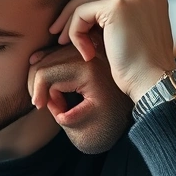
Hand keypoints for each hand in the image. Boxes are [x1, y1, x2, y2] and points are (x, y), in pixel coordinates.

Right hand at [27, 35, 132, 153]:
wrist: (139, 108)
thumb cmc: (115, 123)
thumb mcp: (88, 127)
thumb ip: (63, 116)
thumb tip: (50, 102)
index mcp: (87, 70)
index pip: (45, 74)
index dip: (39, 94)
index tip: (44, 110)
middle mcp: (88, 53)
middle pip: (44, 60)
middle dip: (37, 84)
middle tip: (42, 103)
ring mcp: (90, 48)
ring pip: (51, 52)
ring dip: (42, 73)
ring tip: (46, 94)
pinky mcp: (93, 48)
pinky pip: (62, 50)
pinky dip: (50, 62)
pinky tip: (49, 78)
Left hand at [48, 0, 175, 102]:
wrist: (154, 84)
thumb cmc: (142, 70)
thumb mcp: (134, 34)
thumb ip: (120, 18)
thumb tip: (88, 12)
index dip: (88, 4)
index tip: (74, 27)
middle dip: (74, 6)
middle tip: (59, 31)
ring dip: (70, 20)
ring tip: (64, 42)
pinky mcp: (117, 7)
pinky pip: (81, 12)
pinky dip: (76, 32)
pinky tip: (85, 53)